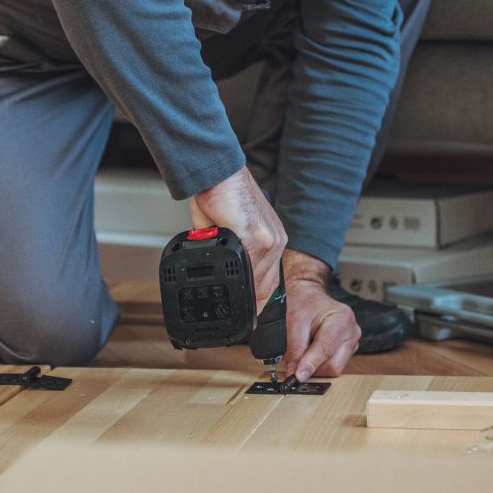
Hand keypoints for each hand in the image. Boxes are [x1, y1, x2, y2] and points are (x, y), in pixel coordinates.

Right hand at [191, 166, 285, 313]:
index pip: (270, 278)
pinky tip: (226, 281)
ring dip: (241, 291)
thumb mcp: (230, 230)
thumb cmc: (221, 195)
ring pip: (258, 280)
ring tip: (227, 297)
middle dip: (253, 303)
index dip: (260, 299)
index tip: (250, 313)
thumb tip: (222, 269)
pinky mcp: (257, 236)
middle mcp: (275, 240)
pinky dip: (236, 278)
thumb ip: (231, 251)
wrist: (217, 175)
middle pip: (267, 285)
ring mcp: (269, 239)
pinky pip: (249, 268)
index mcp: (271, 238)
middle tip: (240, 317)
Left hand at [283, 251, 359, 380]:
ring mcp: (353, 342)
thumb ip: (294, 349)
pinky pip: (335, 365)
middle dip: (313, 368)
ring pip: (335, 368)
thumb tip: (293, 374)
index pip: (326, 349)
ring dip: (317, 366)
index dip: (311, 364)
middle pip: (334, 365)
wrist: (308, 296)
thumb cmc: (303, 303)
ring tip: (305, 350)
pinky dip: (320, 364)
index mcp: (342, 318)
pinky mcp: (348, 350)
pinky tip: (313, 352)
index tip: (299, 376)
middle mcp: (352, 331)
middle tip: (296, 362)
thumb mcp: (293, 322)